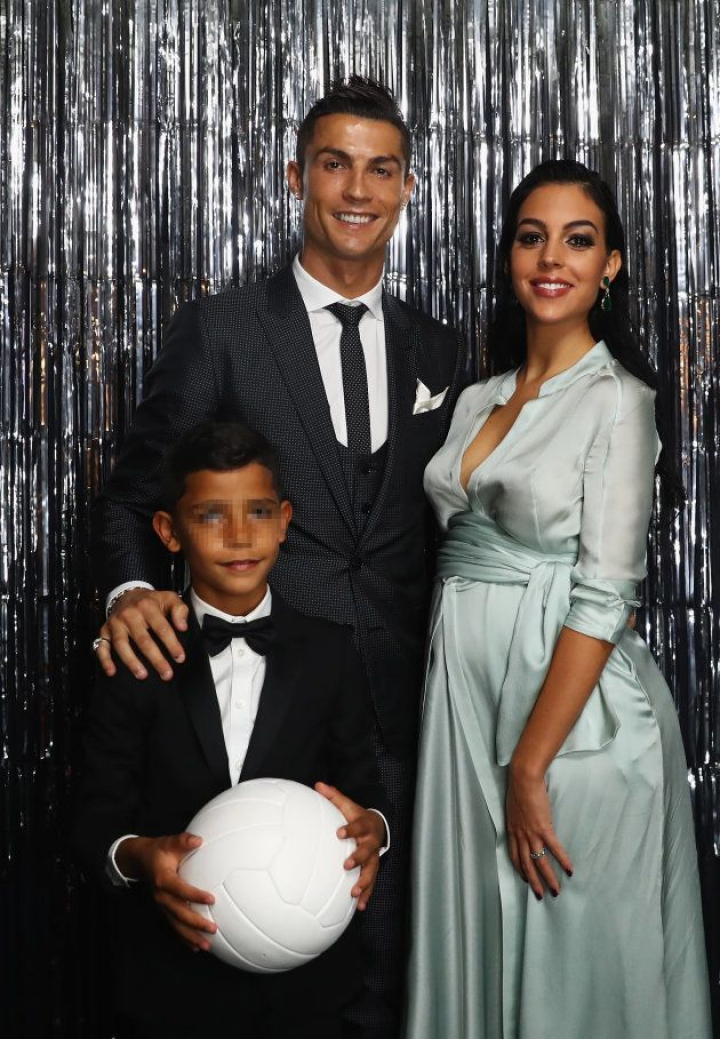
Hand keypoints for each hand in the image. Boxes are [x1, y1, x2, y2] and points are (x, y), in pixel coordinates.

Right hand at [97, 589, 188, 679]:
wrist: (128, 594)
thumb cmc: (152, 601)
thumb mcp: (169, 598)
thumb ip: (180, 610)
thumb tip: (183, 627)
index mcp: (147, 607)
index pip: (161, 628)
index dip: (172, 644)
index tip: (180, 658)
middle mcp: (129, 615)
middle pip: (143, 640)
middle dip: (156, 659)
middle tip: (167, 675)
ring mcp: (115, 623)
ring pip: (121, 645)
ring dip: (132, 662)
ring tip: (143, 676)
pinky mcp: (104, 630)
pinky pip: (102, 647)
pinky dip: (105, 660)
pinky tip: (112, 672)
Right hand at [117, 833, 216, 950]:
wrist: (141, 860)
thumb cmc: (160, 850)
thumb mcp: (170, 842)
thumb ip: (184, 841)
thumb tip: (198, 840)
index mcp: (163, 879)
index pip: (180, 889)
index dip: (195, 895)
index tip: (211, 899)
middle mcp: (161, 896)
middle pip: (179, 913)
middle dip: (196, 923)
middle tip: (213, 929)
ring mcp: (162, 905)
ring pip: (176, 925)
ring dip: (191, 937)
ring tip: (207, 946)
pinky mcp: (164, 910)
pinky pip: (174, 927)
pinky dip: (184, 938)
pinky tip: (195, 947)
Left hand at [315, 782, 384, 910]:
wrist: (378, 825)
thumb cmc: (357, 816)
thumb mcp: (347, 805)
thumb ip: (333, 796)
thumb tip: (317, 785)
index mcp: (364, 826)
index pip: (357, 826)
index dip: (349, 829)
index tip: (339, 833)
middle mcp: (370, 843)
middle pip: (367, 851)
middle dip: (358, 858)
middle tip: (347, 864)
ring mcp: (373, 857)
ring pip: (371, 871)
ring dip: (364, 882)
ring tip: (354, 893)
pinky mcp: (372, 869)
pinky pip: (371, 883)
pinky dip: (366, 894)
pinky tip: (359, 906)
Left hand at [505, 762, 572, 899]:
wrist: (523, 778)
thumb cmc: (518, 787)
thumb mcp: (514, 806)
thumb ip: (520, 817)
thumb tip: (527, 819)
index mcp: (512, 830)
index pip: (515, 856)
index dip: (520, 869)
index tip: (525, 879)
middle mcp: (520, 835)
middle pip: (526, 864)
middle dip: (534, 882)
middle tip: (541, 895)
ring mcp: (531, 833)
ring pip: (540, 862)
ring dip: (548, 878)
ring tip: (556, 891)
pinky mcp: (543, 828)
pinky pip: (554, 848)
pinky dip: (563, 860)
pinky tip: (570, 870)